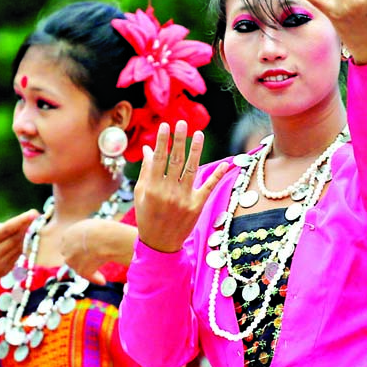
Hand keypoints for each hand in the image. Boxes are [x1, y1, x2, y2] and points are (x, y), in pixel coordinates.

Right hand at [0, 210, 38, 292]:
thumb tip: (8, 224)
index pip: (6, 230)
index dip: (21, 221)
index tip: (33, 213)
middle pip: (15, 238)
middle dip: (26, 226)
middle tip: (34, 216)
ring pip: (19, 247)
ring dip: (25, 235)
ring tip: (28, 226)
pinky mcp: (4, 271)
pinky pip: (17, 255)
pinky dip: (20, 246)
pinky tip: (19, 239)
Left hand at [61, 218, 137, 284]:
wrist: (105, 238)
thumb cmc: (102, 229)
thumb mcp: (90, 226)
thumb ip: (85, 233)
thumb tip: (91, 238)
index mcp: (67, 235)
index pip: (69, 244)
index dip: (78, 248)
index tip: (87, 250)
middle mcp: (66, 248)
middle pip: (71, 256)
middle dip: (79, 259)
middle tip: (92, 260)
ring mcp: (72, 260)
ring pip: (78, 267)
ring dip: (88, 269)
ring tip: (101, 272)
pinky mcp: (80, 270)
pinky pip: (88, 276)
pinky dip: (96, 279)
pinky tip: (102, 281)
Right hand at [134, 121, 228, 252]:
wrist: (159, 243)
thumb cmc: (147, 216)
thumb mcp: (141, 194)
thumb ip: (145, 171)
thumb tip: (147, 149)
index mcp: (152, 187)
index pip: (158, 159)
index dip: (162, 141)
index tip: (165, 126)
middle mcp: (168, 191)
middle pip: (176, 160)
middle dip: (179, 140)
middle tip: (182, 123)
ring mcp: (184, 199)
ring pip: (192, 169)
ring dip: (196, 150)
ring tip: (199, 134)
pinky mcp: (197, 206)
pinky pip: (208, 187)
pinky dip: (217, 175)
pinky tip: (225, 163)